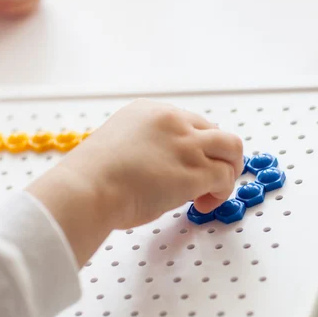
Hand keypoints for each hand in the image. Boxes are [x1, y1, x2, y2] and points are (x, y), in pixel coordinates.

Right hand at [27, 100, 243, 265]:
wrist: (85, 190)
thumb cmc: (91, 178)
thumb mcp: (118, 146)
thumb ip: (146, 148)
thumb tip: (162, 169)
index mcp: (150, 111)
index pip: (192, 123)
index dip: (197, 148)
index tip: (191, 166)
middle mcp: (173, 121)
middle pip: (216, 132)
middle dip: (219, 157)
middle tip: (210, 180)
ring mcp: (186, 144)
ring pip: (232, 148)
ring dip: (229, 170)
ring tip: (215, 191)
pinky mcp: (195, 170)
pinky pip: (225, 177)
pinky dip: (221, 193)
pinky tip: (202, 204)